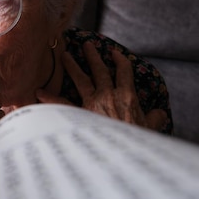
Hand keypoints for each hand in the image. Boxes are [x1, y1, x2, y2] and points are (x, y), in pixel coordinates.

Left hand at [37, 42, 166, 130]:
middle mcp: (108, 94)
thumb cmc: (137, 140)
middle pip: (100, 70)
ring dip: (73, 66)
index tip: (115, 53)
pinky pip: (63, 105)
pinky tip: (38, 92)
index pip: (124, 72)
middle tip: (87, 45)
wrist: (123, 154)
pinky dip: (50, 99)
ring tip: (65, 55)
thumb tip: (160, 113)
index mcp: (127, 96)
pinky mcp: (80, 115)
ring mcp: (92, 103)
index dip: (120, 61)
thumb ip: (154, 118)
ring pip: (81, 79)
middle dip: (93, 56)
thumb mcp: (150, 128)